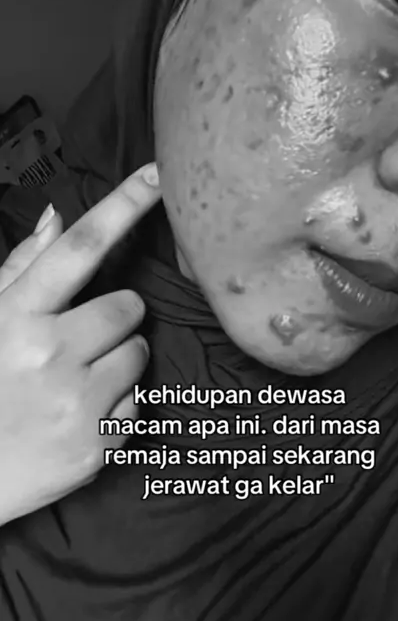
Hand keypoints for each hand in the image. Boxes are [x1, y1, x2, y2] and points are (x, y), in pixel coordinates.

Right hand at [0, 162, 160, 524]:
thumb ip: (21, 268)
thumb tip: (58, 216)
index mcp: (16, 316)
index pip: (80, 248)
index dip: (123, 205)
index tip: (158, 176)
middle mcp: (48, 353)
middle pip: (128, 306)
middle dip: (113, 318)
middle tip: (77, 341)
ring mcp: (76, 402)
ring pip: (139, 353)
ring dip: (117, 360)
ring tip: (73, 380)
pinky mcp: (99, 444)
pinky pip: (137, 402)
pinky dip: (116, 405)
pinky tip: (78, 415)